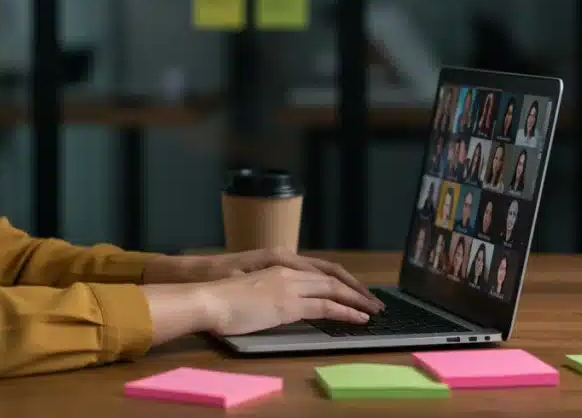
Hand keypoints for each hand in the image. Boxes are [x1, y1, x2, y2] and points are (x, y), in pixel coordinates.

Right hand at [199, 266, 380, 335]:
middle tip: (373, 301)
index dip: (341, 278)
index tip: (355, 289)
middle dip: (355, 289)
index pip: (319, 268)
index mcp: (279, 263)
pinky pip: (325, 306)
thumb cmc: (222, 294)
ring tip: (373, 311)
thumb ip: (270, 287)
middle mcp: (288, 269)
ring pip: (333, 288)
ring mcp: (289, 285)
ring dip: (356, 300)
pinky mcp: (288, 304)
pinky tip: (358, 318)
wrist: (208, 297)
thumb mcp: (251, 285)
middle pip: (332, 275)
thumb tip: (281, 299)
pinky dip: (345, 312)